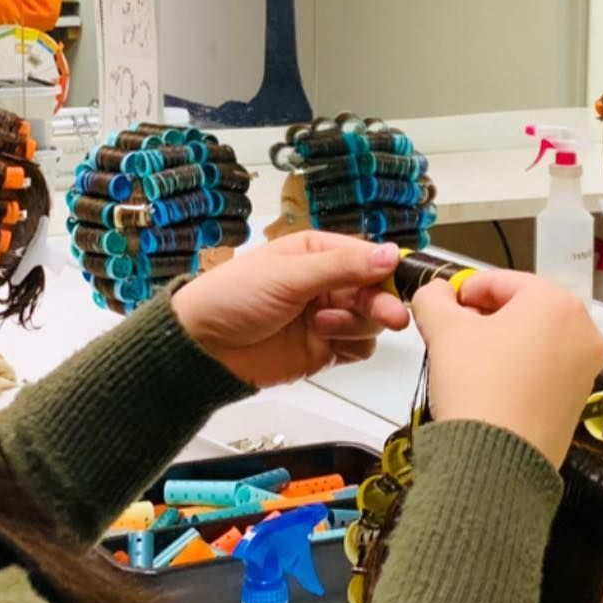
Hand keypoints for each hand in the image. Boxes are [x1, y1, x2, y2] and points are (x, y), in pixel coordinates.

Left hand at [170, 233, 408, 388]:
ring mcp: (326, 317)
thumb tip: (389, 253)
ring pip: (370, 321)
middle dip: (380, 303)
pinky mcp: (324, 350)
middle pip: (374, 291)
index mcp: (316, 253)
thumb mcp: (288, 274)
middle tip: (390, 315)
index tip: (401, 283)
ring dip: (357, 325)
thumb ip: (341, 266)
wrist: (201, 348)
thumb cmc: (230, 298)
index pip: (367, 257)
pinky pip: (359, 348)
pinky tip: (326, 341)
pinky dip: (353, 347)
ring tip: (324, 325)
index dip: (387, 270)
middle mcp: (325, 283)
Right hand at [412, 270, 602, 469]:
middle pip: (523, 308)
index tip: (447, 304)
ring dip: (502, 341)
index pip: (502, 281)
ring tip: (469, 360)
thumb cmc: (478, 390)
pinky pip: (546, 368)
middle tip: (454, 331)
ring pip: (536, 338)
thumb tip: (435, 293)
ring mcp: (585, 367)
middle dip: (486, 316)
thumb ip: (433, 299)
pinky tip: (490, 383)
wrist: (495, 462)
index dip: (467, 290)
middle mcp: (582, 331)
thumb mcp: (444, 331)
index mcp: (556, 303)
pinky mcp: (579, 398)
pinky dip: (519, 367)